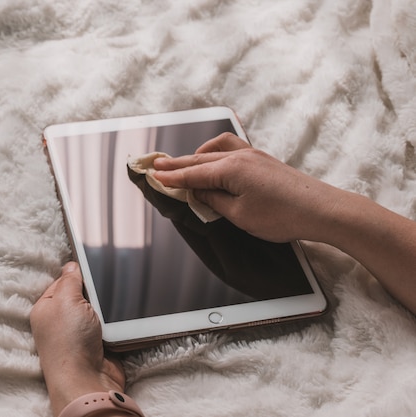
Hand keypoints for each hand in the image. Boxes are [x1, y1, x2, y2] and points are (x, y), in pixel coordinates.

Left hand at [30, 262, 124, 416]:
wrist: (87, 379)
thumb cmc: (69, 342)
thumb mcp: (65, 299)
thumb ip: (70, 279)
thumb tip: (72, 265)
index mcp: (47, 307)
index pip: (63, 281)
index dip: (78, 273)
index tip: (93, 264)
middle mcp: (62, 321)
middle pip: (83, 294)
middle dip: (96, 292)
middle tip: (105, 287)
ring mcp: (80, 334)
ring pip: (99, 309)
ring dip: (108, 308)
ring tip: (112, 306)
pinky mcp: (98, 345)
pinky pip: (110, 325)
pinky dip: (116, 323)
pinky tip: (119, 319)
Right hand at [153, 133, 343, 242]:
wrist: (322, 209)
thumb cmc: (282, 215)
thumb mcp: (240, 215)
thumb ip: (213, 200)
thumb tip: (197, 191)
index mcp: (231, 169)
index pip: (192, 173)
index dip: (171, 176)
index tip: (152, 175)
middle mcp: (240, 156)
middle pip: (200, 159)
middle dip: (176, 163)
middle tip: (155, 164)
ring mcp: (253, 155)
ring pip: (215, 151)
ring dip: (196, 156)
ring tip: (182, 163)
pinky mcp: (263, 160)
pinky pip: (231, 150)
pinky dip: (214, 154)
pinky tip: (213, 161)